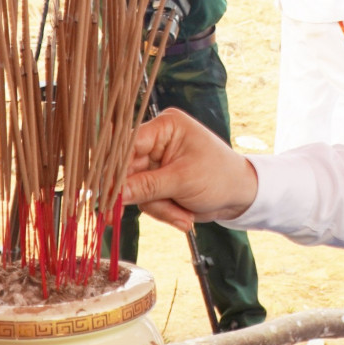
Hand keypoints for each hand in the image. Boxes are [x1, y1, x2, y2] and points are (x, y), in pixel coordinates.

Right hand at [125, 108, 259, 229]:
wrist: (241, 195)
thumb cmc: (220, 177)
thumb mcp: (183, 180)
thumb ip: (146, 186)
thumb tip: (113, 192)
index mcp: (165, 127)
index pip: (128, 144)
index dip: (113, 167)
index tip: (102, 189)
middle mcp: (156, 141)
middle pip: (127, 170)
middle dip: (141, 196)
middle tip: (114, 217)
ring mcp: (155, 162)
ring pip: (135, 189)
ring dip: (159, 207)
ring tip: (184, 216)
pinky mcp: (157, 181)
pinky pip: (146, 200)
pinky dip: (164, 211)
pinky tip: (184, 215)